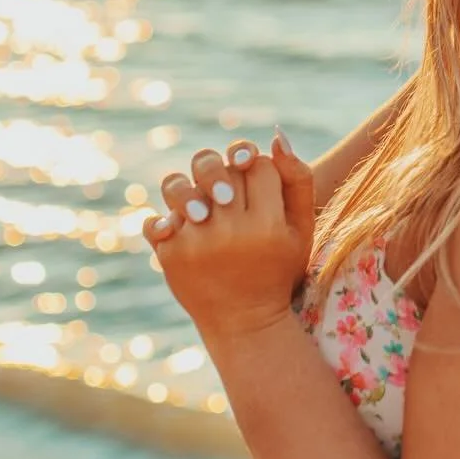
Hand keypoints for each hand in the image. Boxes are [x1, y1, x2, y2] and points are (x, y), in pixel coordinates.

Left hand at [142, 130, 314, 341]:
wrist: (245, 323)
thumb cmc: (278, 267)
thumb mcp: (302, 228)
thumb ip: (298, 179)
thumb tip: (274, 135)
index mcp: (269, 224)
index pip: (257, 164)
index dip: (256, 168)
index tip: (257, 188)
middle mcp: (233, 232)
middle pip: (219, 168)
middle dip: (222, 173)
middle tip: (226, 193)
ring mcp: (198, 244)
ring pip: (180, 186)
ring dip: (188, 190)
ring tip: (201, 208)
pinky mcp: (171, 257)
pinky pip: (158, 220)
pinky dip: (166, 222)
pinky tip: (183, 231)